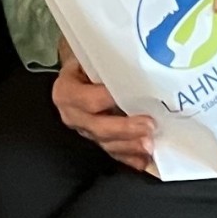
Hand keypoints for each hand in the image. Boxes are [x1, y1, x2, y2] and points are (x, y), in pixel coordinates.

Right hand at [53, 42, 155, 173]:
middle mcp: (73, 115)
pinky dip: (129, 159)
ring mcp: (85, 131)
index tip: (133, 96)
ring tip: (150, 146)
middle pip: (98, 127)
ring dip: (129, 146)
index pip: (87, 99)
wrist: (80, 73)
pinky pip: (113, 152)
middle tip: (150, 126)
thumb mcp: (88, 55)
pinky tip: (144, 162)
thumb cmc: (88, 61)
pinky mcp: (97, 141)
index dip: (108, 100)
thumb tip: (133, 62)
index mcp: (66, 92)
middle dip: (125, 129)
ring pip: (106, 143)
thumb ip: (104, 62)